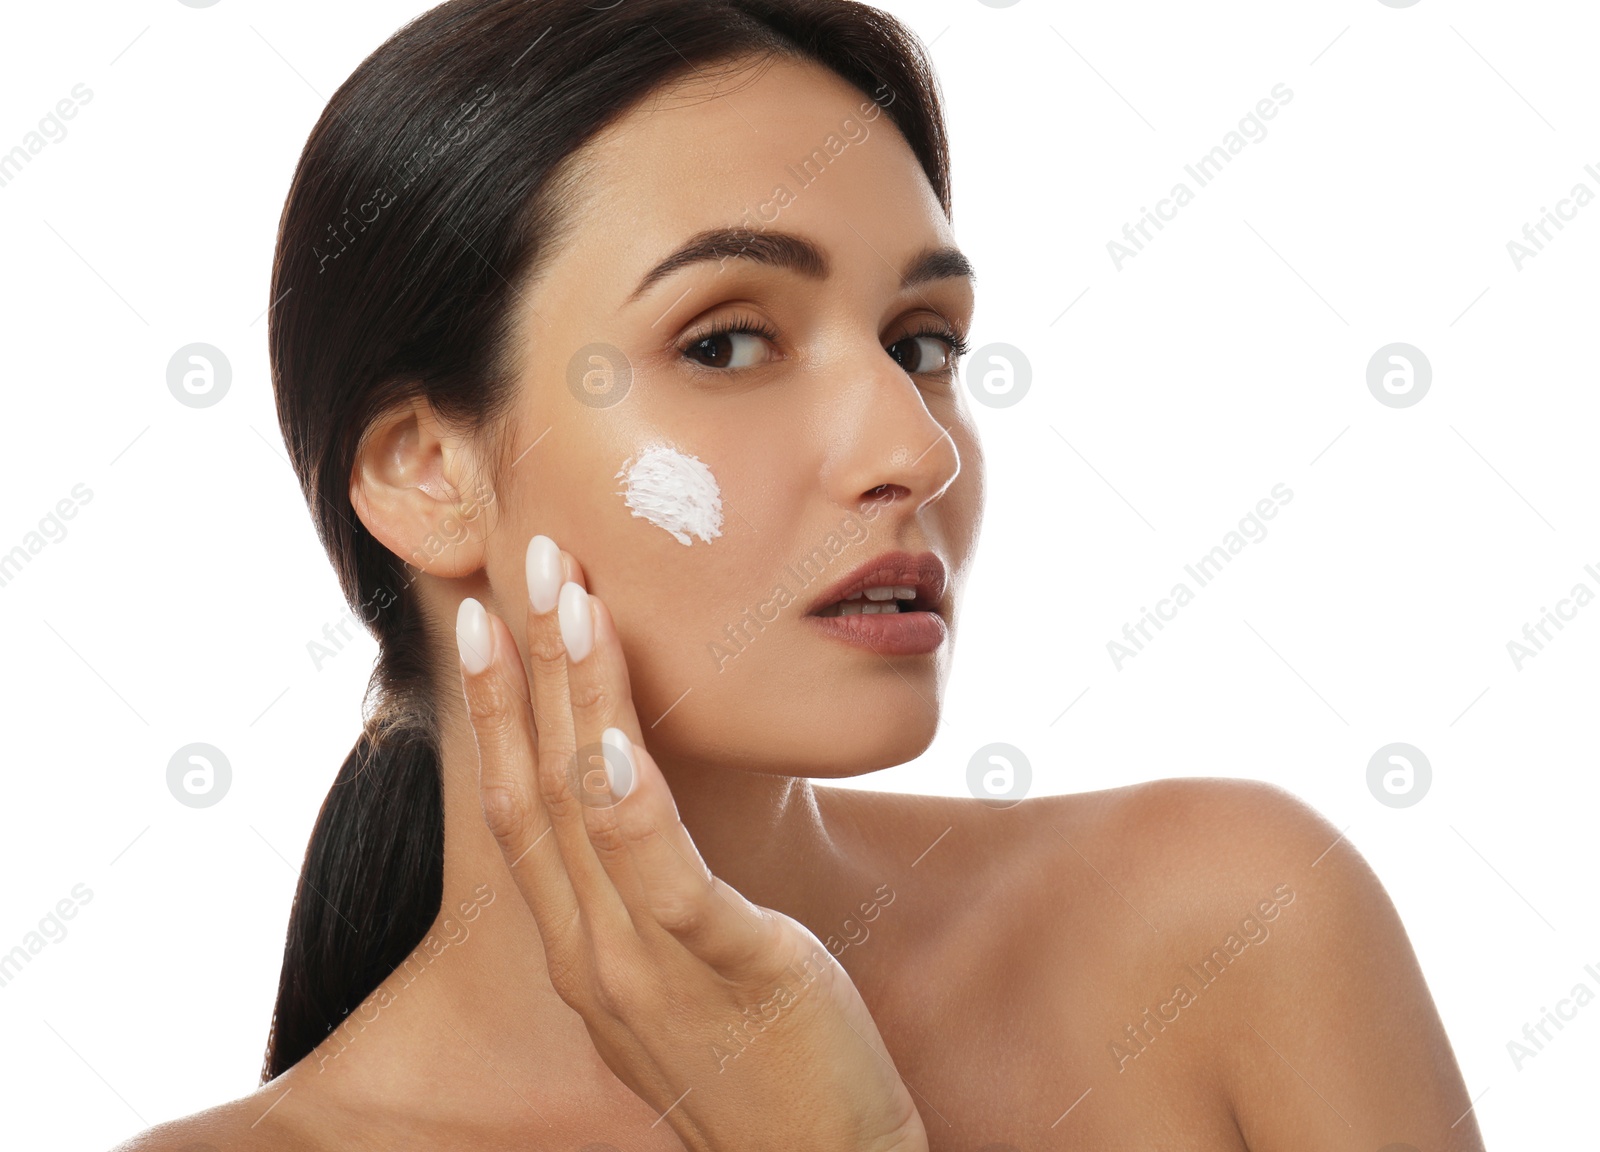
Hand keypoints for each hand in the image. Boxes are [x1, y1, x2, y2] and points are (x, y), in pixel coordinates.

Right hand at [452, 534, 928, 1151]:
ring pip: (587, 808)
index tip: (488, 620)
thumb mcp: (687, 970)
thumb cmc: (766, 1063)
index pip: (521, 807)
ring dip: (575, 693)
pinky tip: (617, 740)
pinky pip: (663, 877)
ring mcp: (648, 966)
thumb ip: (652, 895)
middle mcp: (591, 953)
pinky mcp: (729, 971)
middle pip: (537, 787)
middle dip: (526, 668)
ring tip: (568, 596)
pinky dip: (631, 805)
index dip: (501, 707)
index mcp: (582, 946)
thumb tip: (646, 812)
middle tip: (519, 561)